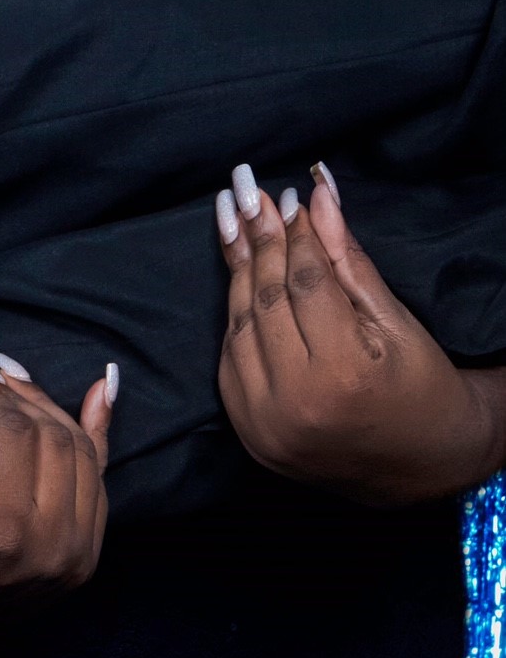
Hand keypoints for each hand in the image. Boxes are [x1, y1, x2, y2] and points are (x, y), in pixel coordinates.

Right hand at [0, 355, 113, 654]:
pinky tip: (103, 391)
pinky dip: (97, 438)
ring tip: (16, 389)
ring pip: (85, 458)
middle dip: (24, 398)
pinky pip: (100, 488)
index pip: (17, 429)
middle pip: (57, 439)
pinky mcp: (81, 565)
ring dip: (54, 414)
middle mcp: (49, 546)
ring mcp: (72, 560)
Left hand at [217, 162, 505, 505]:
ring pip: (240, 326)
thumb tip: (318, 194)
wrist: (425, 467)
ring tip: (233, 216)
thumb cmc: (423, 386)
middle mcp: (294, 402)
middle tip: (246, 190)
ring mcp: (263, 423)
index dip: (296, 236)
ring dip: (237, 268)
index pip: (307, 286)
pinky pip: (230, 358)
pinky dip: (235, 314)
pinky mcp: (247, 434)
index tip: (286, 195)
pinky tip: (236, 270)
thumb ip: (349, 261)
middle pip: (266, 301)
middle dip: (257, 240)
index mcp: (341, 376)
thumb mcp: (395, 322)